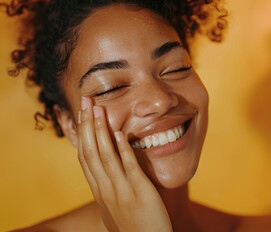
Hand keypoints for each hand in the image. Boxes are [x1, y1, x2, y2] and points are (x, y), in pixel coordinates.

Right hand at [77, 97, 172, 231]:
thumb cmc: (133, 227)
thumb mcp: (113, 207)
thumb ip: (110, 188)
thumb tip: (108, 171)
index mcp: (99, 191)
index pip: (85, 157)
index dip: (82, 133)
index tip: (81, 114)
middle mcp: (105, 189)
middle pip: (90, 152)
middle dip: (87, 124)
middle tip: (85, 100)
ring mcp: (120, 191)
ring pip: (105, 157)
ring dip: (101, 131)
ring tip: (98, 109)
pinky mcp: (139, 193)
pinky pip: (129, 168)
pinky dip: (122, 150)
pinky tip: (120, 134)